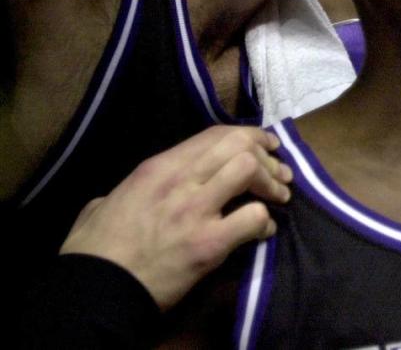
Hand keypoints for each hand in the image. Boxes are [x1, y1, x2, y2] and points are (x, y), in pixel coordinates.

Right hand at [60, 125, 292, 310]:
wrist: (95, 291)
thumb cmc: (94, 250)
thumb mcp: (106, 202)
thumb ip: (135, 187)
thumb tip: (145, 187)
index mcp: (158, 167)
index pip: (214, 134)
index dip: (248, 135)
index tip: (264, 145)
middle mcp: (179, 180)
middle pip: (238, 144)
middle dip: (266, 154)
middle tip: (281, 170)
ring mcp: (194, 210)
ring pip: (248, 170)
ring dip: (271, 182)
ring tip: (280, 196)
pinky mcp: (208, 243)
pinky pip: (252, 218)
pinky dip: (265, 222)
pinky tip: (263, 231)